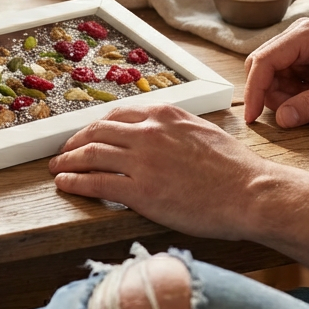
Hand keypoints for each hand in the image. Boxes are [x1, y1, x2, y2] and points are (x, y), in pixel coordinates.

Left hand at [48, 101, 270, 239]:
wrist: (251, 193)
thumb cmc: (235, 169)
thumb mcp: (202, 131)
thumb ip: (174, 128)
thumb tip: (158, 130)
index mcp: (164, 115)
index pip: (116, 115)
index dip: (94, 126)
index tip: (86, 135)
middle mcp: (148, 133)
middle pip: (97, 132)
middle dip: (74, 142)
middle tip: (63, 152)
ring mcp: (142, 161)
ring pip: (90, 155)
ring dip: (68, 162)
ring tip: (57, 169)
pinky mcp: (139, 191)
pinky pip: (95, 183)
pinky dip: (75, 182)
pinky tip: (65, 184)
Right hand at [243, 19, 308, 127]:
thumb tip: (282, 120)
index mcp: (305, 35)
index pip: (263, 61)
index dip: (254, 91)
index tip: (252, 118)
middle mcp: (299, 35)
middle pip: (263, 66)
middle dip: (269, 94)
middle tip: (291, 113)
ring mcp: (302, 44)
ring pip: (273, 74)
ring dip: (284, 95)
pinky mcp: (307, 55)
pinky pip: (287, 76)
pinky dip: (294, 92)